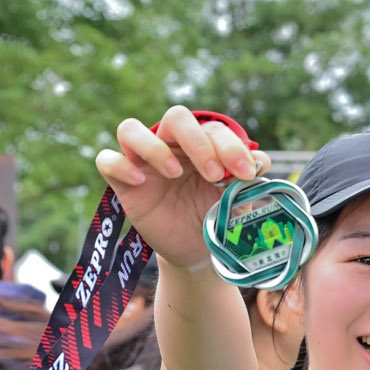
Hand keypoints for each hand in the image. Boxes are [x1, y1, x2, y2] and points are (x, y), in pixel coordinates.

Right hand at [93, 105, 270, 271]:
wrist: (198, 251)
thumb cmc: (216, 216)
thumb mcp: (237, 199)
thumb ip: (247, 178)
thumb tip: (263, 160)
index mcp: (201, 143)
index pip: (212, 128)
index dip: (231, 146)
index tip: (246, 173)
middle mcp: (170, 145)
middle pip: (175, 117)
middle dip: (198, 142)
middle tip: (213, 175)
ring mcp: (143, 162)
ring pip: (130, 129)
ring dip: (154, 147)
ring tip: (175, 173)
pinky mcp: (123, 183)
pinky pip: (107, 160)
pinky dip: (120, 165)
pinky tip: (140, 182)